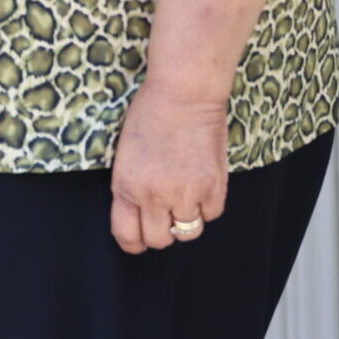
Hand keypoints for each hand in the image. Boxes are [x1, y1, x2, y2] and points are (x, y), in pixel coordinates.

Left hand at [109, 82, 229, 253]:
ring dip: (184, 220)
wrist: (183, 95)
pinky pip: (211, 215)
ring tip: (182, 199)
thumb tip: (138, 213)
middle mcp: (155, 195)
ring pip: (188, 232)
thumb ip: (130, 186)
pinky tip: (200, 187)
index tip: (138, 239)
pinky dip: (206, 207)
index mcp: (127, 186)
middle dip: (160, 233)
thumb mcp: (124, 154)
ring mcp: (187, 193)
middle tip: (162, 217)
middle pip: (159, 240)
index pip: (127, 235)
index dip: (133, 243)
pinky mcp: (214, 187)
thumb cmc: (149, 116)